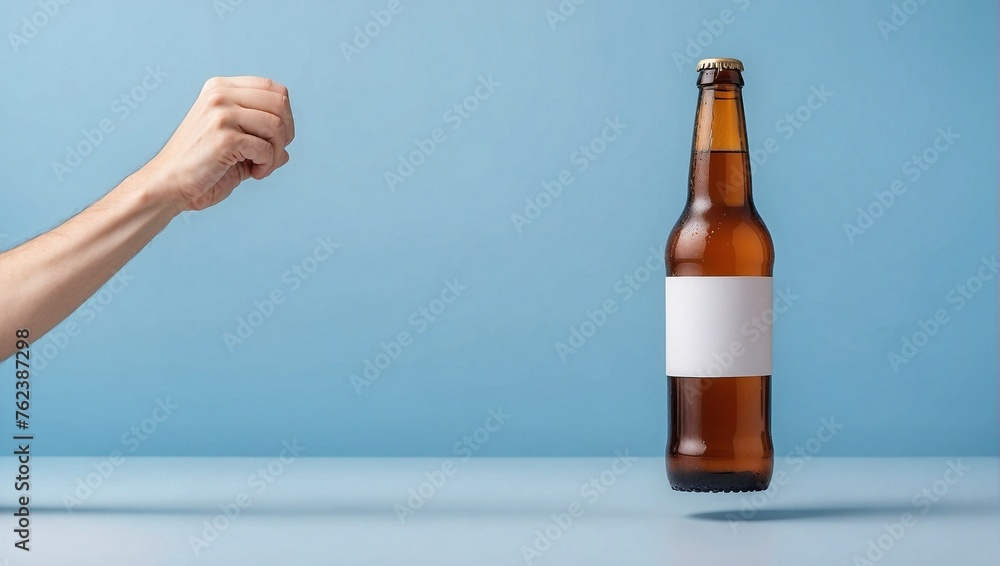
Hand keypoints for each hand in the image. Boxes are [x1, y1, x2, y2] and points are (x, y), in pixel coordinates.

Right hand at [144, 76, 294, 211]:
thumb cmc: (201, 167)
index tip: (275, 140)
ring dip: (277, 153)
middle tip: (273, 156)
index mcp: (220, 87)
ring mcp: (220, 113)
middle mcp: (219, 94)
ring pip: (276, 125)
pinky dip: (267, 165)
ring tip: (262, 167)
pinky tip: (255, 174)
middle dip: (286, 134)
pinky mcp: (224, 136)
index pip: (273, 88)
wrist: (169, 184)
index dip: (286, 116)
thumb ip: (261, 138)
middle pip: (280, 103)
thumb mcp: (233, 143)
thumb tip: (287, 151)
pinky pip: (266, 148)